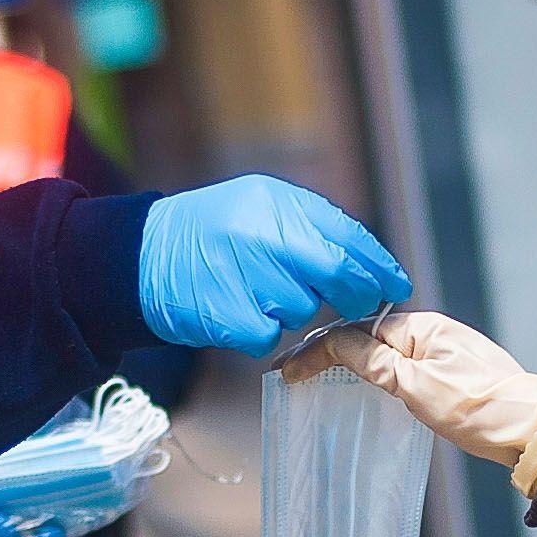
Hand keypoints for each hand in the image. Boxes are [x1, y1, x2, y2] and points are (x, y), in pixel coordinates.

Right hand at [138, 177, 410, 357]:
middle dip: (355, 294)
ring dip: (292, 309)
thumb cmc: (209, 232)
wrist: (140, 255)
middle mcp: (263, 233)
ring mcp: (244, 273)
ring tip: (261, 293)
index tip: (396, 285)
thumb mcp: (259, 207)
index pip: (346, 235)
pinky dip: (261, 331)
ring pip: (302, 308)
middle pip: (335, 272)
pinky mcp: (227, 313)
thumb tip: (365, 261)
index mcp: (277, 202)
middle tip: (358, 306)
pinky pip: (269, 334)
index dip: (378, 265)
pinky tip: (242, 312)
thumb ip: (308, 226)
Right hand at [313, 310, 536, 494]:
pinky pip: (398, 368)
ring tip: (313, 381)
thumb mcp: (418, 387)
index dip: (317, 351)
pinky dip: (370, 376)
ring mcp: (440, 353)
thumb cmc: (480, 409)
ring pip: (380, 354)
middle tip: (291, 375)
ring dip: (345, 364)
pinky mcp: (448, 375)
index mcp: (419, 328)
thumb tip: (337, 345)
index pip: (354, 332)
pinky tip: (358, 389)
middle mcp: (429, 334)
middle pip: (364, 338)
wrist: (532, 430)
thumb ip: (375, 364)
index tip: (288, 372)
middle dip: (326, 353)